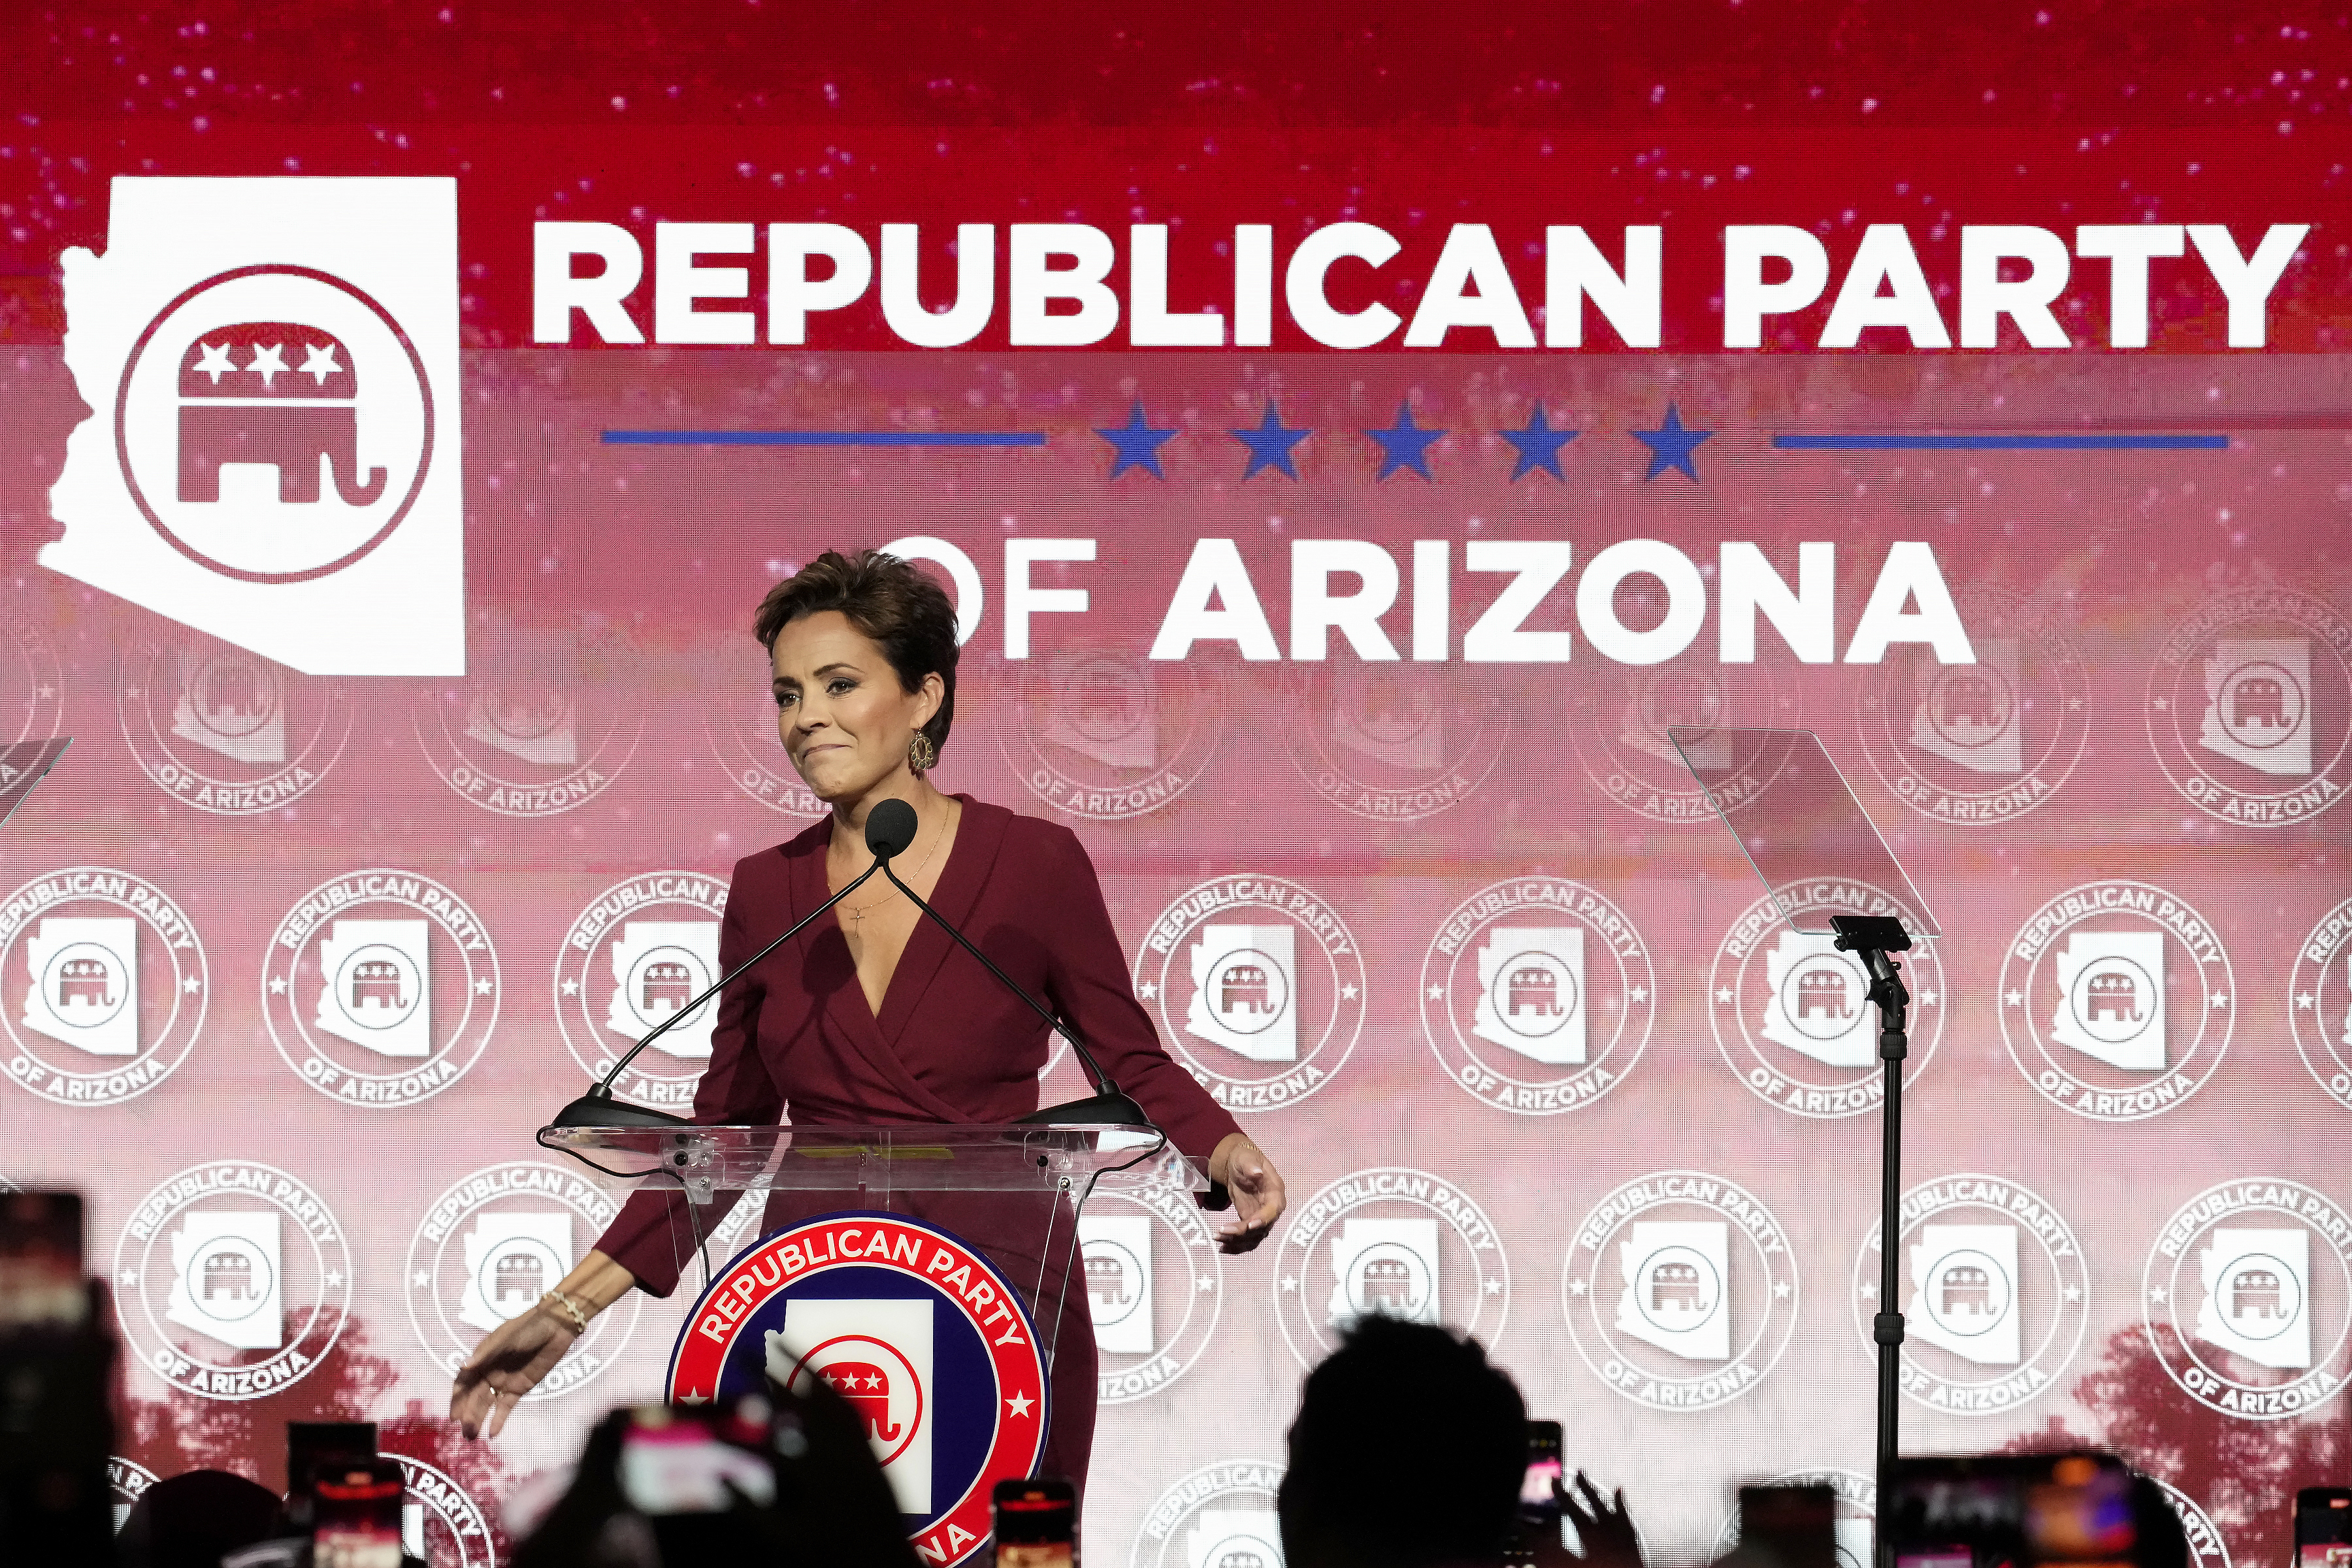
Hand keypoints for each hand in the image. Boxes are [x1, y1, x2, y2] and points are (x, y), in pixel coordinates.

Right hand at [450, 1305, 577, 1439]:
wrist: (556, 1327)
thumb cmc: (527, 1328)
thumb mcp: (505, 1338)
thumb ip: (485, 1354)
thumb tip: (463, 1366)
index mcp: (482, 1359)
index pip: (464, 1382)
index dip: (457, 1398)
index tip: (453, 1415)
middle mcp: (489, 1372)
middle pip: (474, 1397)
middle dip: (468, 1414)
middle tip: (465, 1432)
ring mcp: (504, 1381)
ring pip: (487, 1404)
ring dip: (479, 1419)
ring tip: (472, 1436)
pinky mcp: (520, 1388)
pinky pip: (506, 1406)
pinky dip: (499, 1419)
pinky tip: (492, 1433)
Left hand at [1208, 1133, 1285, 1253]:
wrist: (1239, 1166)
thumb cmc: (1244, 1159)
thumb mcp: (1246, 1158)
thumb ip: (1251, 1166)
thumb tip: (1257, 1172)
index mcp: (1275, 1192)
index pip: (1273, 1209)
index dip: (1263, 1219)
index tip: (1249, 1224)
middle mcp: (1271, 1209)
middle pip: (1262, 1228)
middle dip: (1242, 1232)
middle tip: (1222, 1230)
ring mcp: (1262, 1218)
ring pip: (1253, 1237)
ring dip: (1236, 1242)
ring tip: (1217, 1237)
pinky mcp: (1251, 1224)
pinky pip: (1246, 1239)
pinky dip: (1235, 1245)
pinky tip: (1222, 1247)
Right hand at [1535, 1471, 1641, 1567]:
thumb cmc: (1604, 1564)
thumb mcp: (1577, 1561)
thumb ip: (1558, 1551)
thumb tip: (1540, 1537)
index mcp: (1589, 1531)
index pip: (1571, 1507)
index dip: (1561, 1493)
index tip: (1553, 1480)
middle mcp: (1603, 1524)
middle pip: (1586, 1502)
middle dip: (1575, 1488)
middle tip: (1562, 1477)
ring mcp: (1617, 1526)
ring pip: (1600, 1502)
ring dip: (1590, 1489)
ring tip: (1581, 1474)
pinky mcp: (1628, 1532)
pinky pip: (1623, 1512)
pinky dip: (1619, 1500)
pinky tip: (1618, 1489)